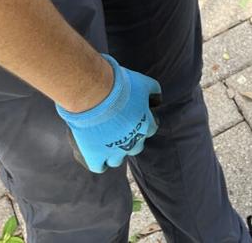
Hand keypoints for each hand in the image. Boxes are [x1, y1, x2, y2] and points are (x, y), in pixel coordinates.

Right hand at [55, 54, 159, 172]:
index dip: (143, 122)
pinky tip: (94, 154)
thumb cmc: (119, 86)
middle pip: (135, 147)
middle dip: (129, 139)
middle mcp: (132, 142)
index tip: (134, 116)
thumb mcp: (143, 83)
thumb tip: (158, 101)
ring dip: (113, 152)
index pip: (151, 129)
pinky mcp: (94, 156)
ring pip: (117, 160)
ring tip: (104, 141)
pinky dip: (98, 162)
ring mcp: (113, 152)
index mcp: (145, 125)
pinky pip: (98, 167)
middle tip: (117, 128)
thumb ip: (154, 91)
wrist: (94, 94)